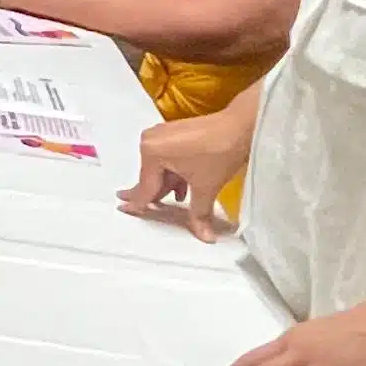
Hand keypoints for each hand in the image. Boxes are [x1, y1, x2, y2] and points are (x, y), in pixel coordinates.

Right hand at [121, 114, 247, 241]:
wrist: (242, 126)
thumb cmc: (219, 154)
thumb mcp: (206, 187)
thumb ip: (199, 214)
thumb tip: (205, 238)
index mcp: (152, 152)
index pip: (146, 186)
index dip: (138, 203)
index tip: (122, 210)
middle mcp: (150, 140)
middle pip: (151, 175)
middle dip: (153, 193)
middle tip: (138, 207)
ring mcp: (161, 134)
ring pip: (160, 167)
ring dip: (168, 184)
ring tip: (176, 199)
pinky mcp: (173, 131)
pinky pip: (167, 157)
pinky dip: (174, 172)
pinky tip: (184, 185)